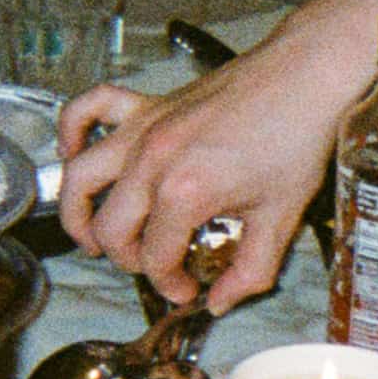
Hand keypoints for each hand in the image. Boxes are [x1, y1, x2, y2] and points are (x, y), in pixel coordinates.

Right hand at [55, 23, 360, 308]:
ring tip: (92, 236)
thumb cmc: (297, 138)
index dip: (169, 284)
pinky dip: (72, 132)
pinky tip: (76, 156)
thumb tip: (220, 301)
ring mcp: (144, 128)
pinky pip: (87, 109)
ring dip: (76, 212)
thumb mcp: (281, 218)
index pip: (154, 258)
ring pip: (80, 177)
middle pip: (111, 228)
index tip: (189, 288)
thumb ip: (249, 272)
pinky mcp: (146, 104)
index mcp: (185, 193)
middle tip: (157, 266)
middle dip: (129, 259)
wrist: (305, 77)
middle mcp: (152, 160)